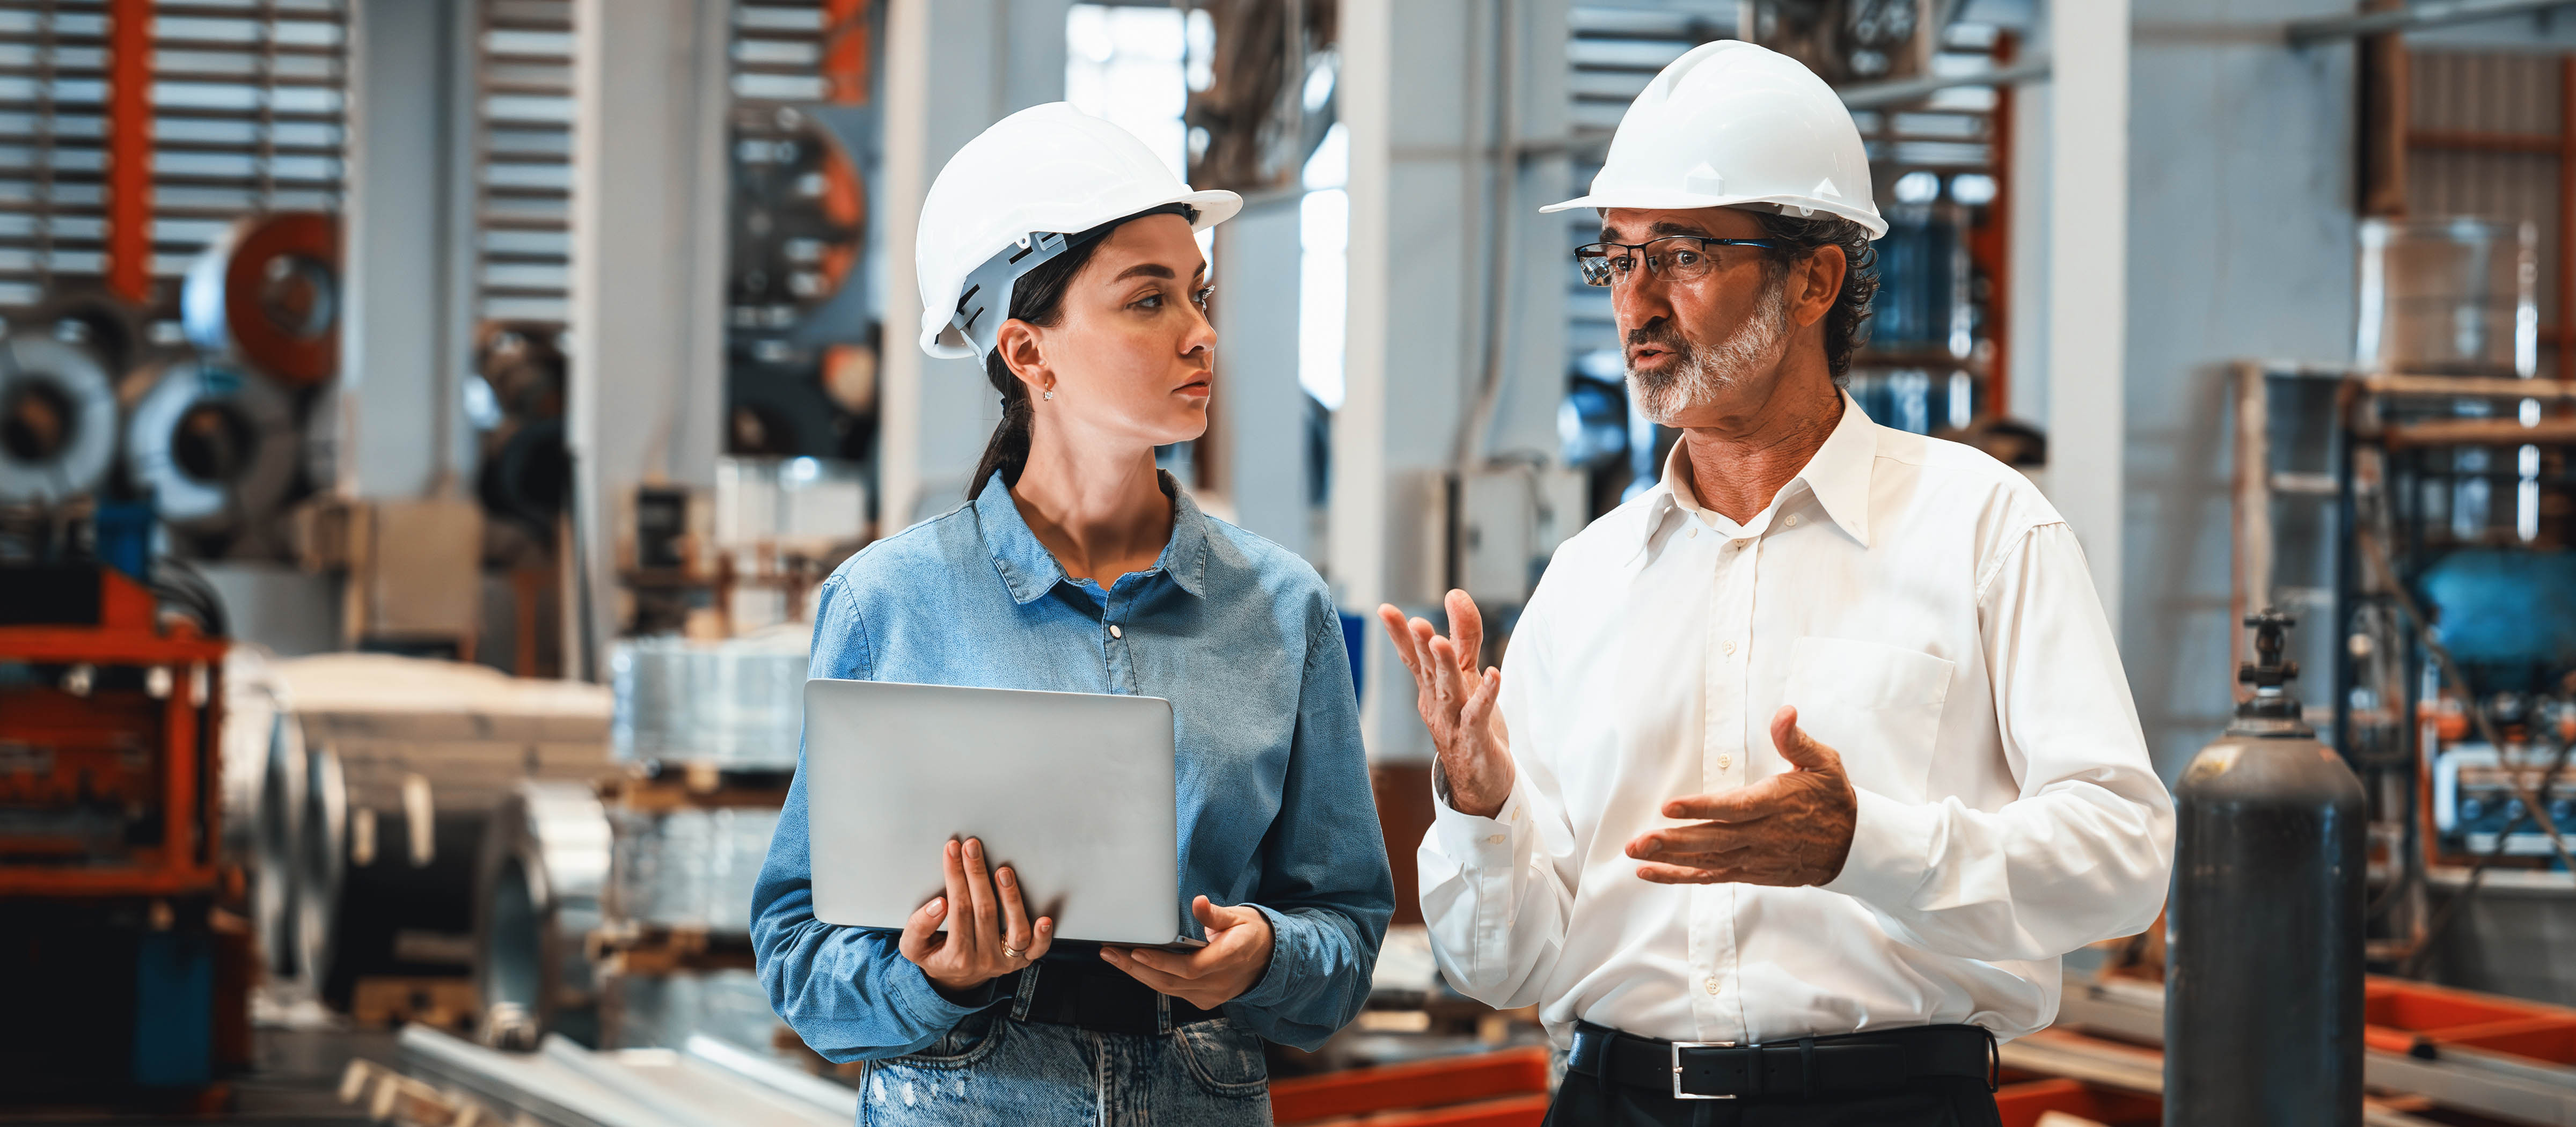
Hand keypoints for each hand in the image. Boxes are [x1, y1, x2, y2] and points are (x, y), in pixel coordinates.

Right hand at [898, 837, 1054, 995]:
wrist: (956, 980)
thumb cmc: (936, 956)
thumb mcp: (913, 947)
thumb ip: (918, 927)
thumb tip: (938, 904)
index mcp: (956, 957)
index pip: (958, 909)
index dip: (955, 877)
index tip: (952, 850)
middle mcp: (984, 959)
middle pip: (984, 912)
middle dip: (976, 874)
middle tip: (972, 848)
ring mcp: (1006, 960)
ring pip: (1014, 928)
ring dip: (1010, 897)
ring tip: (1003, 871)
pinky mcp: (1023, 959)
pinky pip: (1037, 949)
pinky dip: (1043, 935)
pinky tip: (1044, 918)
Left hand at [1098, 896, 1273, 1009]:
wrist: (1269, 959)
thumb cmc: (1251, 933)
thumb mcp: (1239, 917)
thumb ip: (1215, 914)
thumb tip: (1198, 902)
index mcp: (1230, 958)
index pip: (1190, 967)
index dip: (1161, 961)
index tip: (1136, 951)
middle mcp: (1219, 982)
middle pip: (1171, 981)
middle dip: (1135, 967)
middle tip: (1109, 952)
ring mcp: (1211, 995)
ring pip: (1167, 989)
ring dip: (1138, 973)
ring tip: (1113, 957)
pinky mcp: (1203, 999)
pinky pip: (1172, 991)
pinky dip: (1151, 978)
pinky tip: (1134, 966)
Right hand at [1377, 590, 1514, 818]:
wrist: (1480, 785)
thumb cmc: (1470, 725)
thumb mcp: (1466, 676)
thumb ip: (1463, 635)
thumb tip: (1454, 593)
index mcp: (1430, 690)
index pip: (1412, 658)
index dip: (1399, 635)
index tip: (1385, 609)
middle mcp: (1437, 704)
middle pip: (1428, 671)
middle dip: (1419, 646)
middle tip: (1415, 622)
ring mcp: (1454, 723)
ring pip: (1449, 691)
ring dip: (1445, 667)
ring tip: (1440, 643)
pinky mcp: (1475, 740)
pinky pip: (1479, 715)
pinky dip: (1486, 695)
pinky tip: (1493, 675)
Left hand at [1625, 706, 1857, 886]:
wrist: (1854, 846)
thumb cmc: (1833, 799)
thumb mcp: (1824, 763)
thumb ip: (1796, 740)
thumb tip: (1784, 713)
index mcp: (1776, 803)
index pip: (1734, 808)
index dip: (1701, 809)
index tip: (1669, 806)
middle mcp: (1763, 835)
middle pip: (1713, 840)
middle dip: (1673, 841)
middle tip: (1638, 842)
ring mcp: (1756, 858)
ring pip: (1708, 861)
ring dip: (1670, 860)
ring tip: (1636, 855)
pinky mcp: (1751, 873)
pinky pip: (1713, 877)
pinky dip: (1682, 877)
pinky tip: (1652, 873)